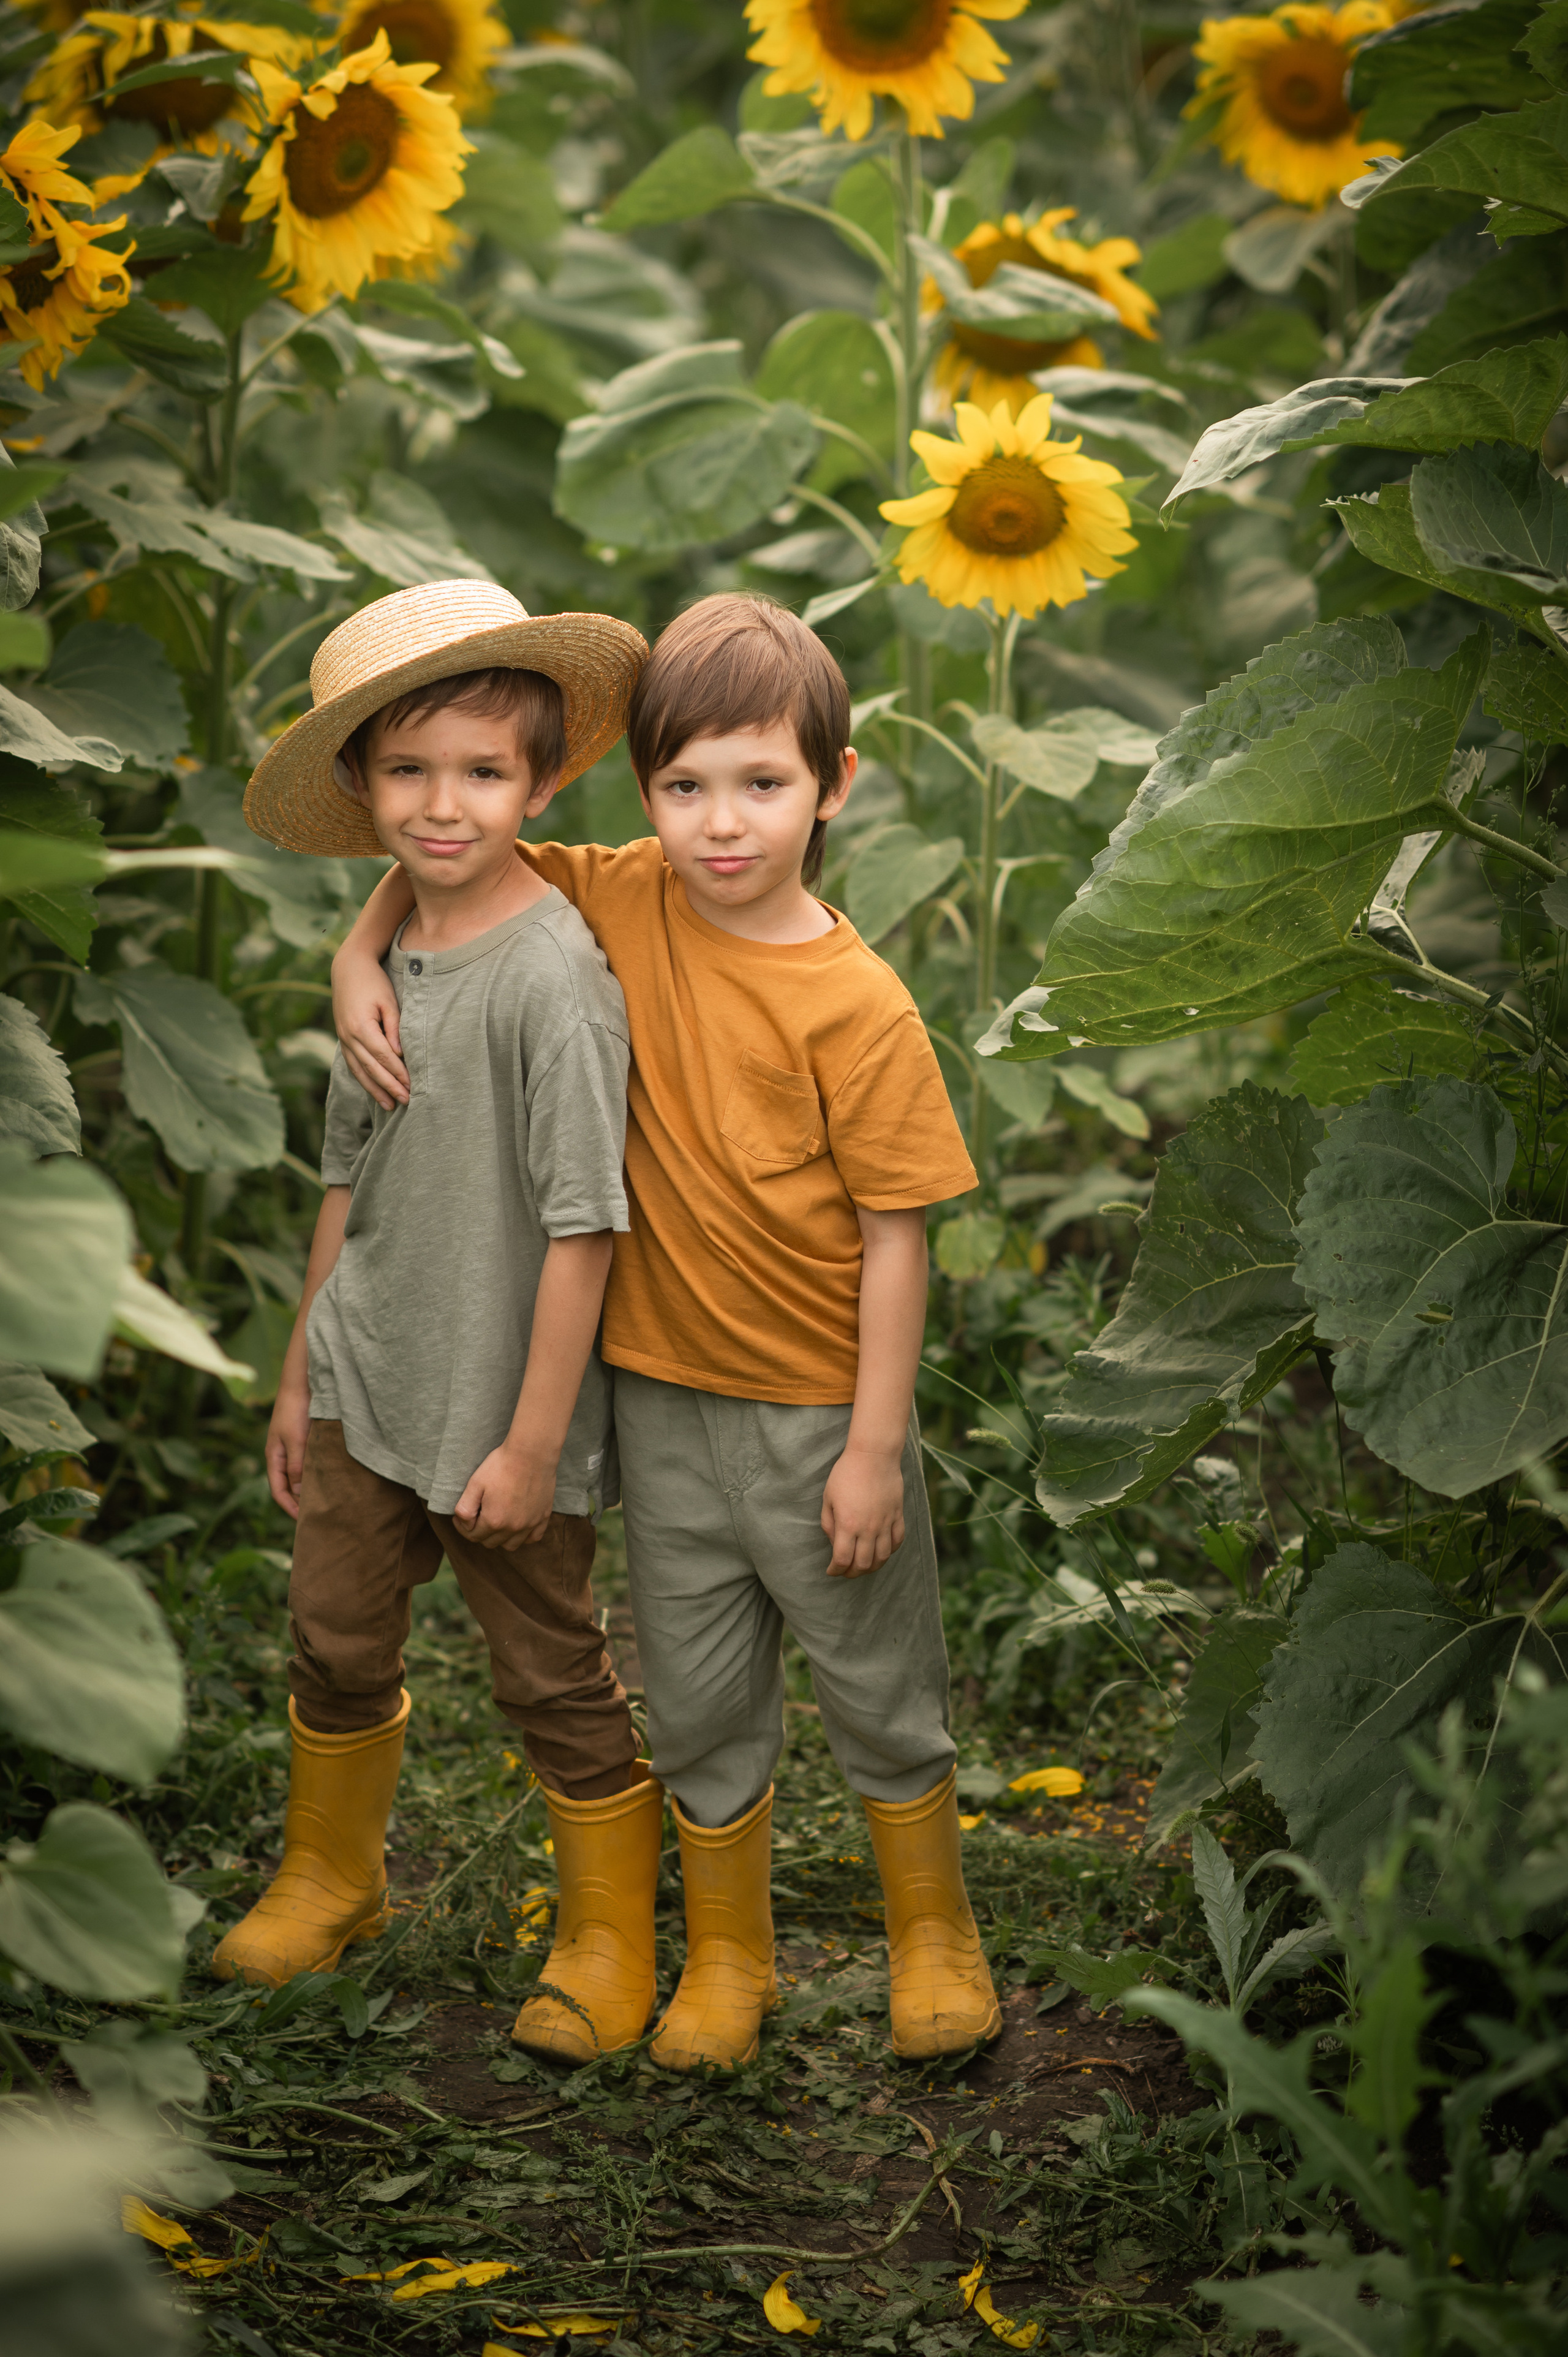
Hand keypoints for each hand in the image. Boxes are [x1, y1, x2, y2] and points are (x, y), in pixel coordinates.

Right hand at [266, 1379, 311, 1519]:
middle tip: (317, 1516)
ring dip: (308, 1489)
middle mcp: (282, 1455)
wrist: (301, 1383)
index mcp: (274, 1457)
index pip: (278, 1491)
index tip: (304, 1521)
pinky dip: (315, 1474)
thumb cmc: (295, 1411)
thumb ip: (296, 1465)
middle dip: (299, 1502)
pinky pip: (308, 1464)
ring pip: (299, 1476)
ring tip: (325, 1502)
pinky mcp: (305, 1440)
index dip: (289, 1507)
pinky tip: (329, 1479)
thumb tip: (298, 1492)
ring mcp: (293, 1448)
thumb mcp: (295, 1440)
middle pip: (288, 1486)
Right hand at [331, 950, 408, 1108]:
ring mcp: (343, 1038)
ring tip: (389, 1106)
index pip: (384, 1057)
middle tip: (406, 1102)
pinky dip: (364, 1079)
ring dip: (375, 1089)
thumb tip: (400, 1054)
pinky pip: (352, 1064)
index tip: (413, 1086)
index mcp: (361, 1026)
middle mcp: (348, 1036)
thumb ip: (395, 1028)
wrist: (348, 968)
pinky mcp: (342, 1038)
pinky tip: (374, 1090)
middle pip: (372, 1068)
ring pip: (359, 1071)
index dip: (399, 1074)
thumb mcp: (389, 1001)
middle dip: (390, 1087)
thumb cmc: (374, 982)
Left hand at [453, 1443, 556, 1549]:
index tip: (460, 1517)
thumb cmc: (501, 1465)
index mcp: (494, 1521)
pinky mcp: (543, 1517)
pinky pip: (533, 1538)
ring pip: (510, 1545)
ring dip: (500, 1538)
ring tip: (496, 1522)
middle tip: (477, 1516)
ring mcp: (530, 1524)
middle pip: (490, 1542)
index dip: (462, 1527)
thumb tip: (464, 1523)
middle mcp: (513, 1528)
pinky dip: (524, 1537)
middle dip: (479, 1532)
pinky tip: (517, 1525)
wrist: (532, 1453)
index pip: (473, 1536)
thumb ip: (465, 1508)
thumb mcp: (475, 1484)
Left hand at [821, 1443, 904, 1577]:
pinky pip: (897, 1541)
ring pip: (882, 1558)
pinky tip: (881, 1551)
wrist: (873, 1455)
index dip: (836, 1570)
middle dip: (852, 1573)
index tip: (831, 1571)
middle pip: (863, 1564)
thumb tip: (834, 1544)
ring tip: (863, 1566)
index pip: (843, 1560)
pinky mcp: (897, 1516)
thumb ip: (829, 1524)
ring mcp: (885, 1523)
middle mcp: (868, 1528)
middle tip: (845, 1572)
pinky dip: (889, 1552)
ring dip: (872, 1567)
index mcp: (848, 1525)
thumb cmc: (846, 1474)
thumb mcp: (828, 1498)